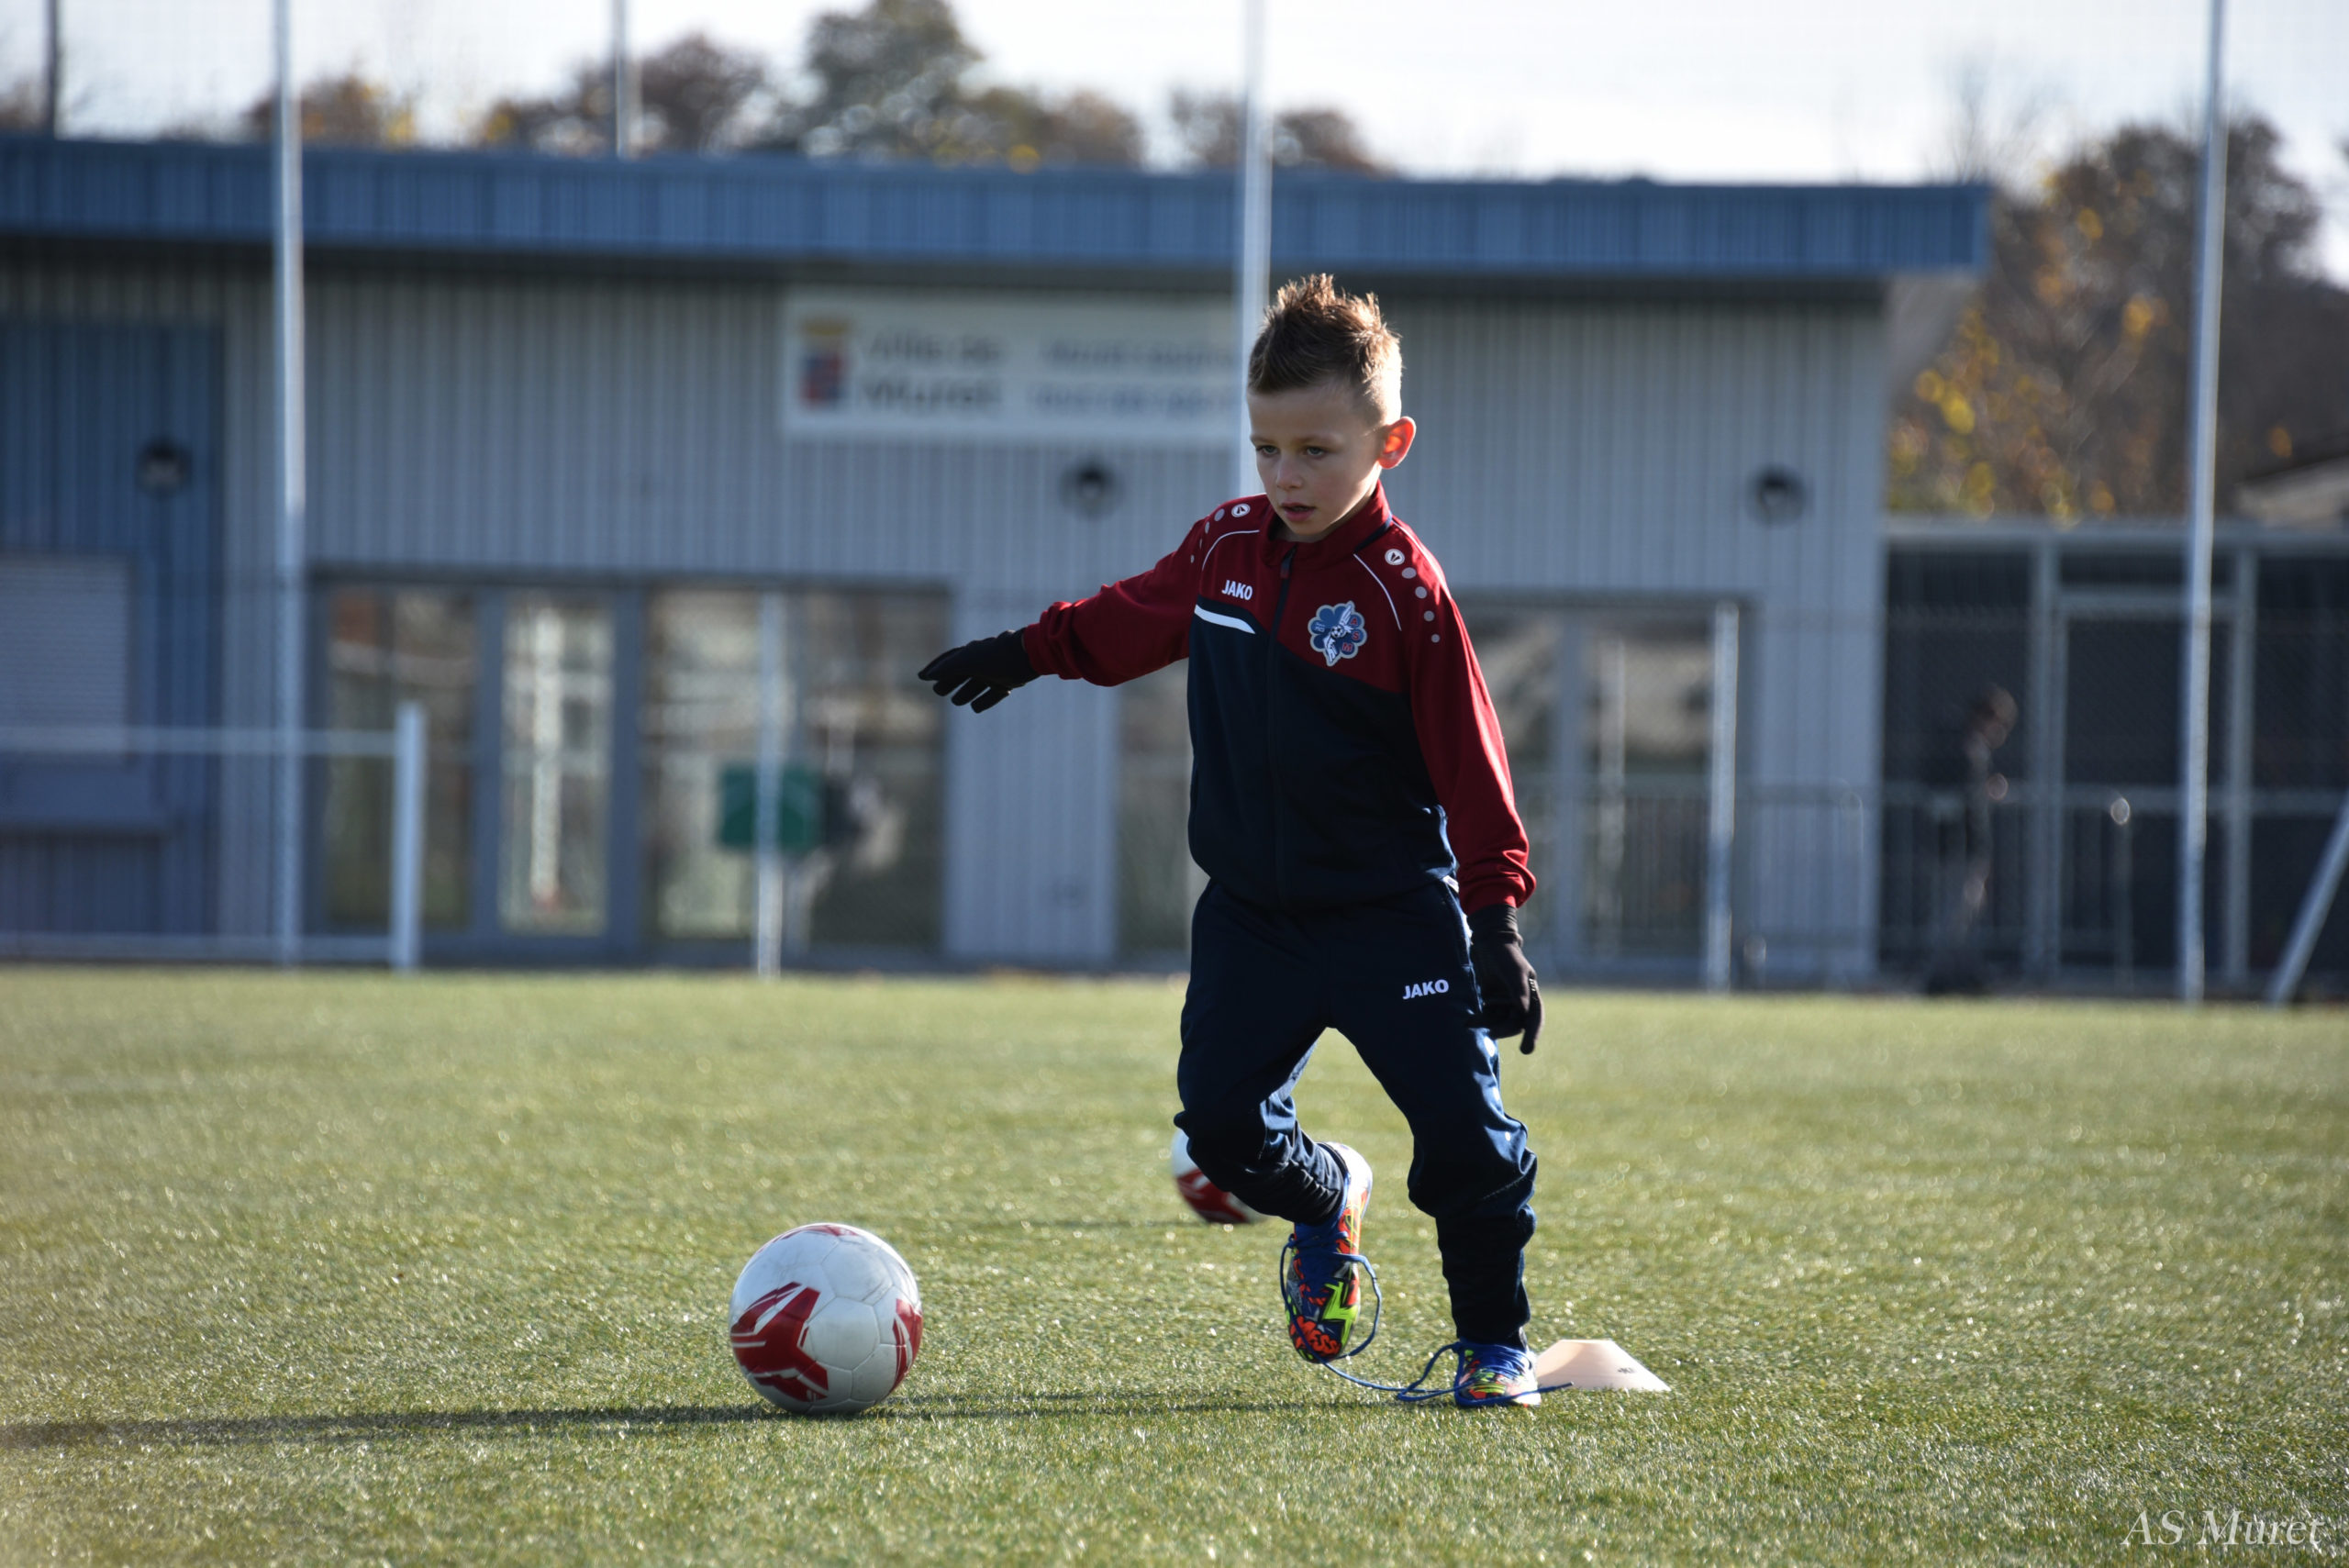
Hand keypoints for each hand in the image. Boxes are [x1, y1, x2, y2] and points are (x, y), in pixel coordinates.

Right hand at [918, 631, 1036, 713]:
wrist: (1024, 656)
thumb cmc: (993, 656)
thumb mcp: (966, 661)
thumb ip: (946, 668)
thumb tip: (926, 676)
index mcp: (970, 652)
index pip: (947, 660)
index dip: (934, 668)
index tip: (921, 676)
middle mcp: (981, 661)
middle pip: (960, 674)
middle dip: (948, 682)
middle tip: (938, 691)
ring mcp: (994, 672)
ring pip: (975, 685)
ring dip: (965, 693)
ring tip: (956, 701)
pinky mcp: (1007, 682)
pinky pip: (992, 694)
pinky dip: (984, 701)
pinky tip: (975, 707)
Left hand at [1467, 902, 1543, 1054]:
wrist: (1489, 941)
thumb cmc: (1505, 955)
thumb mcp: (1513, 971)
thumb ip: (1519, 991)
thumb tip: (1524, 1012)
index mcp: (1531, 994)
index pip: (1535, 1018)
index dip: (1533, 1035)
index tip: (1526, 1051)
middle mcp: (1520, 1001)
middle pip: (1516, 1023)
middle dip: (1505, 1030)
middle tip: (1493, 1033)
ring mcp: (1505, 1001)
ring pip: (1500, 1021)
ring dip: (1489, 1025)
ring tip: (1474, 1023)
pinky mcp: (1491, 1000)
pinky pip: (1487, 1016)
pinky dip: (1479, 1020)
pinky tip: (1468, 1022)